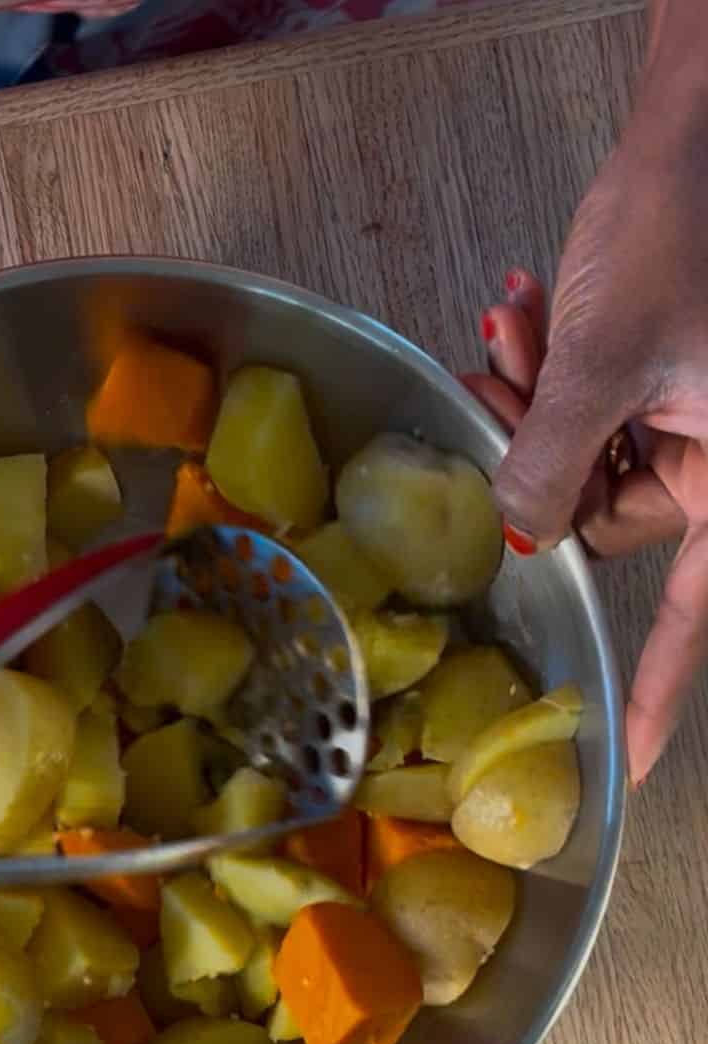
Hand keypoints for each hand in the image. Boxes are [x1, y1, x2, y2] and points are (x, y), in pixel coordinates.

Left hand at [463, 233, 706, 786]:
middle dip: (537, 455)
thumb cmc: (686, 225)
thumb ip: (554, 459)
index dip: (653, 691)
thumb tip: (523, 538)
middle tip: (502, 381)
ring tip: (517, 325)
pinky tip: (524, 317)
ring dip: (530, 405)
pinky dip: (545, 377)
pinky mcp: (658, 385)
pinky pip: (584, 415)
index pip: (688, 615)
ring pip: (578, 461)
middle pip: (600, 518)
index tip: (624, 764)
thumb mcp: (606, 358)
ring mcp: (687, 421)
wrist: (698, 132)